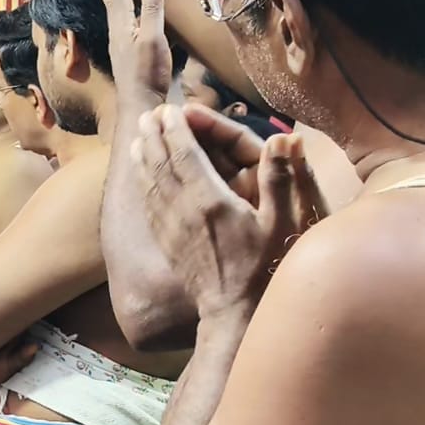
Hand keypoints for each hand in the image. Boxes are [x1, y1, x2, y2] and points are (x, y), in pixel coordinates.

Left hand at [91, 0, 172, 115]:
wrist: (140, 104)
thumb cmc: (147, 73)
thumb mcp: (153, 37)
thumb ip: (151, 8)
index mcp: (122, 27)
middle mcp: (118, 34)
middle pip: (110, 4)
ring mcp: (121, 46)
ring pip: (114, 15)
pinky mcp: (127, 56)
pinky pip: (122, 26)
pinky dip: (121, 15)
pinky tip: (125, 20)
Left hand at [134, 105, 323, 315]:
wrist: (233, 315)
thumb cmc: (265, 270)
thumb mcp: (283, 224)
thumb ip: (281, 179)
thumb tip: (285, 137)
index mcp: (211, 201)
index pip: (185, 155)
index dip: (175, 129)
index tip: (168, 109)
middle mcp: (184, 212)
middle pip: (162, 165)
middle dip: (154, 136)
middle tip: (149, 115)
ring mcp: (172, 229)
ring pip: (150, 184)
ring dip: (144, 157)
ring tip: (139, 137)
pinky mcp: (168, 244)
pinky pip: (150, 206)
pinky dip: (144, 184)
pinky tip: (141, 176)